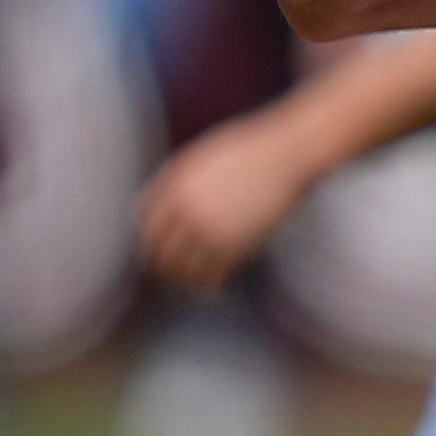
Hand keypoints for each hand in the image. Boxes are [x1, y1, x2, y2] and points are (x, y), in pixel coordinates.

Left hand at [137, 113, 325, 290]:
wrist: (291, 155)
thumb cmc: (254, 150)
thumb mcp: (205, 156)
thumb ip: (180, 178)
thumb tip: (166, 201)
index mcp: (175, 184)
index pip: (145, 220)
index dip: (150, 235)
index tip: (159, 244)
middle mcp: (186, 208)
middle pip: (158, 249)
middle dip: (162, 263)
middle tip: (171, 271)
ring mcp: (209, 228)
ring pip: (180, 268)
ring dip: (184, 278)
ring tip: (193, 282)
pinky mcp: (234, 244)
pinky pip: (210, 275)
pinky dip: (209, 284)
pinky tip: (215, 285)